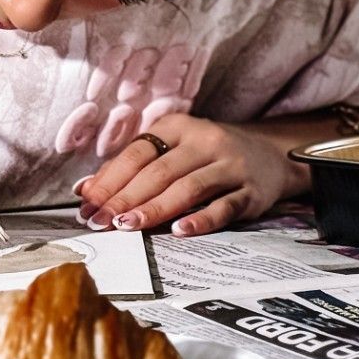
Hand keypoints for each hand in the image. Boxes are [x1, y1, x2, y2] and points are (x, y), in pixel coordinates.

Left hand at [74, 114, 301, 237]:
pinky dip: (202, 220)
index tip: (88, 204)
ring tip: (129, 227)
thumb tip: (85, 190)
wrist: (272, 155)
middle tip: (102, 221)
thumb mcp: (173, 150)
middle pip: (160, 172)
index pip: (138, 153)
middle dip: (126, 198)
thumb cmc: (209, 157)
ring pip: (189, 188)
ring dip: (156, 209)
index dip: (110, 180)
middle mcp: (206, 141)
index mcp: (179, 127)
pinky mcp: (252, 191)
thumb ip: (131, 169)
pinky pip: (225, 206)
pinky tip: (180, 231)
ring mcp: (231, 165)